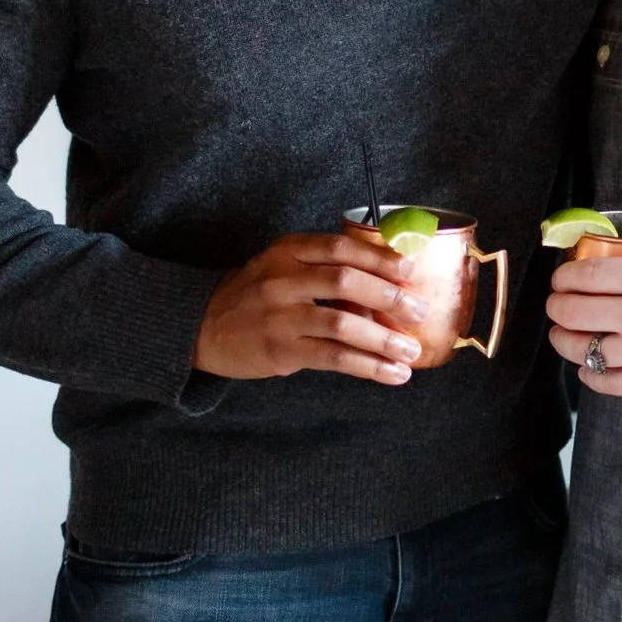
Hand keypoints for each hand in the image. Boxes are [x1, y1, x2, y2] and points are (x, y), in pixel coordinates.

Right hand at [192, 232, 427, 384]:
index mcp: (288, 251)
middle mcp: (283, 279)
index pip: (340, 247)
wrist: (202, 325)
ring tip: (411, 352)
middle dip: (390, 296)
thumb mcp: (281, 265)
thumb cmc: (256, 294)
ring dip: (384, 339)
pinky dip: (369, 366)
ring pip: (343, 323)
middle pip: (346, 281)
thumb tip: (390, 280)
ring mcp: (280, 316)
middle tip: (419, 311)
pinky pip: (334, 357)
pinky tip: (392, 374)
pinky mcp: (281, 350)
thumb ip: (324, 266)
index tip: (409, 270)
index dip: (379, 257)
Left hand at [545, 244, 621, 410]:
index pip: (589, 274)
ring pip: (581, 348)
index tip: (562, 277)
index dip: (566, 275)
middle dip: (558, 306)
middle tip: (557, 305)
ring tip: (563, 336)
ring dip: (566, 341)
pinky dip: (591, 375)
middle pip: (575, 310)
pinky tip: (589, 369)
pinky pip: (606, 382)